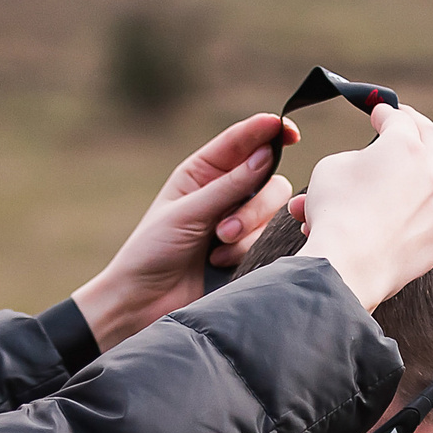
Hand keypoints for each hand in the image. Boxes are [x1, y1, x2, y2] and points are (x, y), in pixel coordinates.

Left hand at [71, 112, 298, 351]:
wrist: (144, 302)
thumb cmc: (153, 251)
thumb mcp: (187, 213)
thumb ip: (230, 185)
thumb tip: (266, 153)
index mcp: (203, 172)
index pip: (243, 141)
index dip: (268, 131)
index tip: (288, 130)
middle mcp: (225, 192)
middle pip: (270, 179)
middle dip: (254, 205)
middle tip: (224, 230)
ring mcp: (239, 222)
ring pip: (273, 212)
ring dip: (248, 231)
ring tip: (217, 249)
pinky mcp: (247, 251)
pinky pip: (269, 241)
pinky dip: (248, 251)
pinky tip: (221, 263)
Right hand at [295, 101, 432, 311]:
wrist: (345, 268)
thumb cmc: (334, 212)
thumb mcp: (330, 168)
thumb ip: (356, 160)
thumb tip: (365, 168)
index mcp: (405, 148)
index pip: (400, 119)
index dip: (387, 113)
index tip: (379, 113)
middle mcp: (429, 177)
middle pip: (431, 142)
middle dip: (416, 129)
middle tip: (403, 124)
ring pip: (417, 193)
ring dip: (394, 191)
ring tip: (361, 202)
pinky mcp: (432, 246)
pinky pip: (414, 228)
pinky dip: (396, 226)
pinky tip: (372, 234)